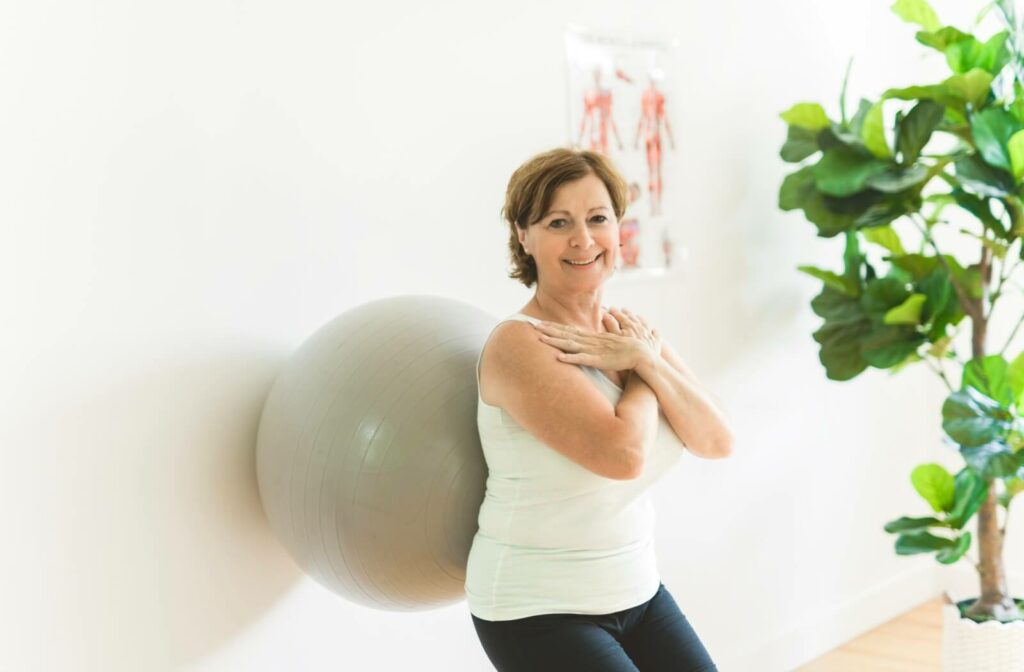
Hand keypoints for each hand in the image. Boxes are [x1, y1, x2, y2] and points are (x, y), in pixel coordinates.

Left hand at [533, 307, 660, 372]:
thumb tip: (607, 318)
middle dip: (549, 330)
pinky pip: (581, 360)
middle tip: (533, 325)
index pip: (571, 330)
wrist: (643, 355)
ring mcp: (593, 350)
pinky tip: (558, 358)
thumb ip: (609, 330)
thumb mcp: (615, 340)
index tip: (543, 324)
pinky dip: (570, 358)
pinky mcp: (598, 360)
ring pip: (570, 344)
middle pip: (566, 334)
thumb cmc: (630, 350)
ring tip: (540, 338)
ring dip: (555, 341)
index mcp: (593, 338)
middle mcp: (591, 341)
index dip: (556, 327)